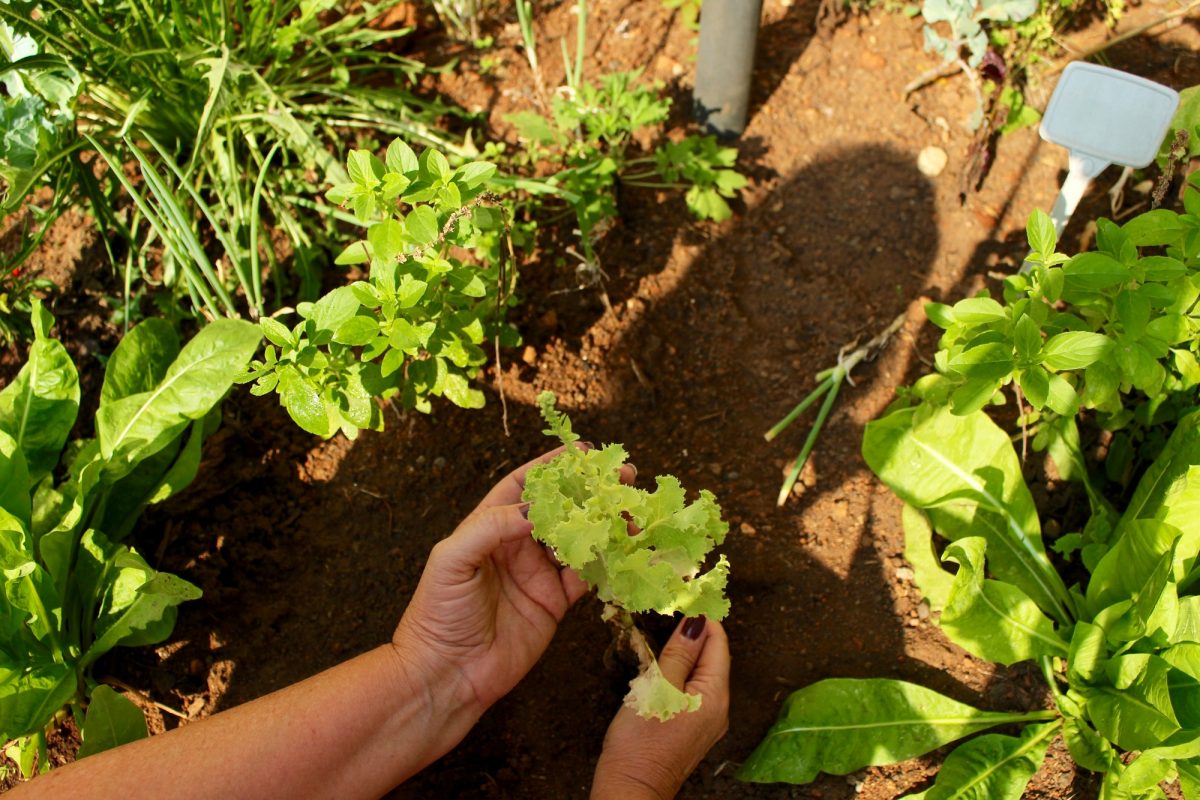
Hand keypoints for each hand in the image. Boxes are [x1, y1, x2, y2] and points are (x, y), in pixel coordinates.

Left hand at [391, 445, 632, 715]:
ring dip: (605, 523)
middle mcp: (516, 546)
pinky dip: (608, 561)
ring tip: (632, 511)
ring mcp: (538, 574)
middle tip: (623, 475)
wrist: (446, 675)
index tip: (582, 451)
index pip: (524, 486)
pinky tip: (625, 548)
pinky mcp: (554, 603)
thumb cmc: (437, 614)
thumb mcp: (452, 561)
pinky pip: (587, 576)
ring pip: (580, 539)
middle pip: (560, 508)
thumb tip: (533, 510)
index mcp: (489, 527)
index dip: (551, 466)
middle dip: (590, 490)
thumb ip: (490, 527)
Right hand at [592, 617, 730, 799]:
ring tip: (661, 631)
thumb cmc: (642, 739)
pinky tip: (660, 666)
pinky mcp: (691, 729)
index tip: (684, 595)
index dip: (702, 617)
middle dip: (692, 633)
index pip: (718, 642)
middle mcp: (719, 708)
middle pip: (712, 657)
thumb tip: (697, 621)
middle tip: (669, 608)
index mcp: (715, 694)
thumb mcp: (659, 686)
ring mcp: (706, 721)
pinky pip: (691, 691)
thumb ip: (680, 653)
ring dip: (683, 652)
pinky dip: (679, 672)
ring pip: (700, 674)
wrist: (631, 787)